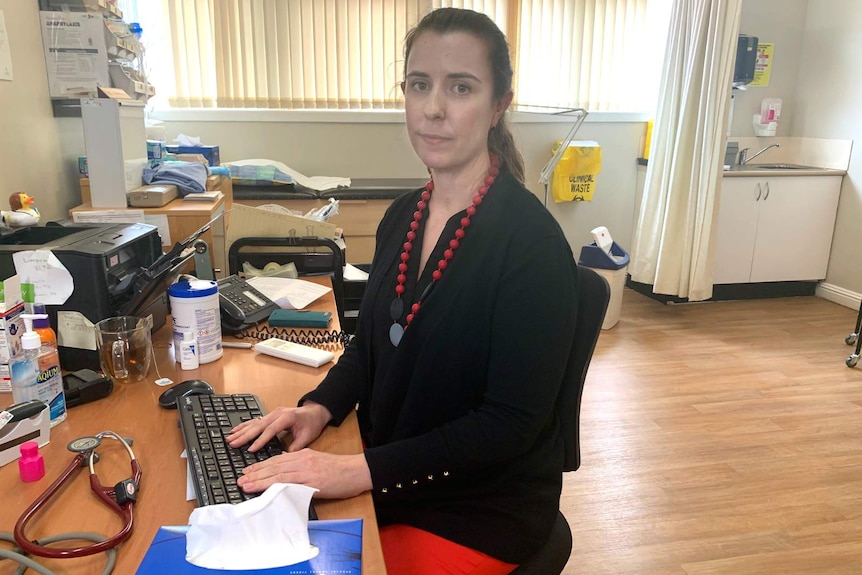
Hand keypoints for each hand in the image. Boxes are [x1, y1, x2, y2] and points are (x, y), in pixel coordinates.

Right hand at [226, 402, 331, 452]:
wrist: (315, 411)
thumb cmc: (311, 423)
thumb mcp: (307, 437)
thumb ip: (295, 447)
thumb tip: (283, 459)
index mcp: (287, 418)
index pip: (271, 430)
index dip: (260, 440)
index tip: (251, 449)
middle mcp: (277, 413)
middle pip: (258, 425)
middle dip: (245, 435)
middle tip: (233, 444)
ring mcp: (273, 413)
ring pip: (254, 422)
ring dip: (241, 431)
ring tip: (230, 438)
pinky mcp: (270, 415)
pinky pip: (255, 420)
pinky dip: (244, 425)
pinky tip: (236, 430)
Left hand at [237, 449, 372, 498]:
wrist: (357, 470)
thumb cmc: (339, 469)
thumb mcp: (317, 461)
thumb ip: (301, 464)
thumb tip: (285, 470)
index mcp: (303, 455)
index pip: (277, 460)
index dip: (260, 466)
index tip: (247, 471)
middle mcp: (302, 460)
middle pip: (274, 466)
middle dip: (255, 473)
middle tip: (240, 479)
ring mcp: (307, 471)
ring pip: (278, 474)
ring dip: (260, 480)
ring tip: (245, 485)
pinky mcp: (312, 482)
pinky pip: (290, 484)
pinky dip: (276, 487)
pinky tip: (266, 491)